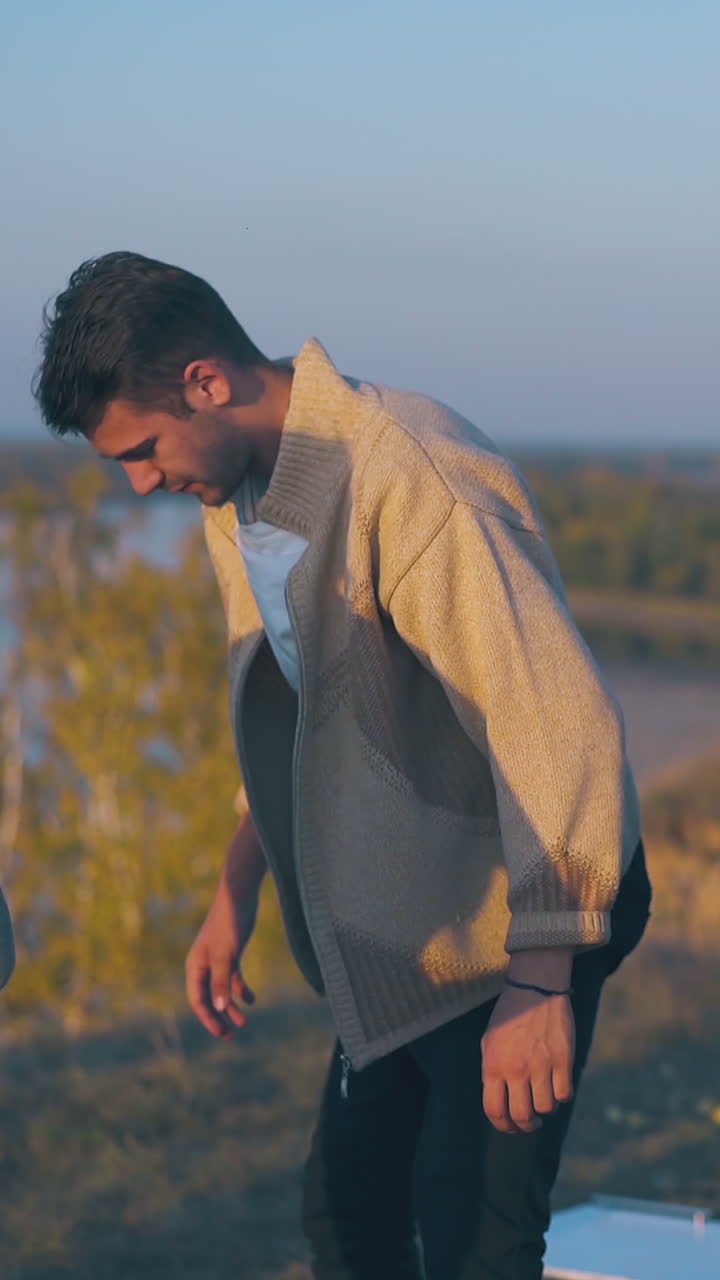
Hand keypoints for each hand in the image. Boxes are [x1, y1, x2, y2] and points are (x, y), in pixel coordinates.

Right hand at [185, 883, 256, 1039]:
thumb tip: (218, 1008)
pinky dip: (241, 990)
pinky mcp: (230, 954)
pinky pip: (233, 978)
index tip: (221, 1033)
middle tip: (230, 1035)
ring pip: (221, 990)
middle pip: (208, 998)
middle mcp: (203, 965)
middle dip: (218, 1017)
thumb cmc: (228, 923)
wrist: (239, 897)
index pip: (198, 1000)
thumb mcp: (225, 955)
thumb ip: (221, 981)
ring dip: (231, 1006)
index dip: (208, 1019)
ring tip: (243, 1022)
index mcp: (195, 966)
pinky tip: (251, 1000)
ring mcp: (217, 960)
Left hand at [481, 986, 574, 1133]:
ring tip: (543, 1098)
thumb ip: (491, 1071)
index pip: (494, 1110)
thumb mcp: (489, 1041)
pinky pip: (564, 1094)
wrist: (535, 988)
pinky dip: (561, 1095)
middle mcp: (516, 1069)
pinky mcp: (563, 1060)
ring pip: (546, 1108)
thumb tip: (499, 1100)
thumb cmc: (509, 1015)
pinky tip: (557, 1085)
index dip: (502, 1126)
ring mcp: (541, 1065)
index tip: (510, 1127)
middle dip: (526, 1125)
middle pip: (522, 1116)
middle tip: (530, 1121)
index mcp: (493, 1065)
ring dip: (545, 1109)